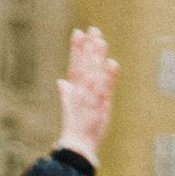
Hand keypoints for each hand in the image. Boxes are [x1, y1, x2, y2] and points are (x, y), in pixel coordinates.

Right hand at [55, 26, 116, 166]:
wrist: (77, 146)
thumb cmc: (76, 128)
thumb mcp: (69, 109)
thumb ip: (66, 93)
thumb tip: (61, 82)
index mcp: (74, 90)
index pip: (75, 64)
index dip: (76, 48)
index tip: (78, 32)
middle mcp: (81, 91)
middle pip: (85, 65)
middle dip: (88, 47)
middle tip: (93, 29)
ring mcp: (90, 97)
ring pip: (94, 72)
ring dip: (97, 56)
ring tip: (100, 40)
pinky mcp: (100, 106)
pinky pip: (106, 88)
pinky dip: (109, 76)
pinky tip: (113, 63)